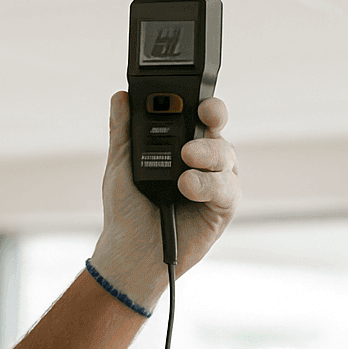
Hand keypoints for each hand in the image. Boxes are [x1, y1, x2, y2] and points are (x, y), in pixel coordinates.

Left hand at [87, 91, 239, 312]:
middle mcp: (204, 160)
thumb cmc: (126, 211)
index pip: (199, 115)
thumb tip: (120, 96)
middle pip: (218, 131)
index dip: (204, 104)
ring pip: (226, 156)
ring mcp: (216, 183)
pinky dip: (209, 185)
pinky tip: (188, 187)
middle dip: (213, 121)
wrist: (130, 252)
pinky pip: (227, 189)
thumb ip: (123, 130)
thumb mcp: (120, 164)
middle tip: (202, 120)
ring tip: (185, 162)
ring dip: (207, 155)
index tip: (197, 100)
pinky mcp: (223, 208)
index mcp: (183, 143)